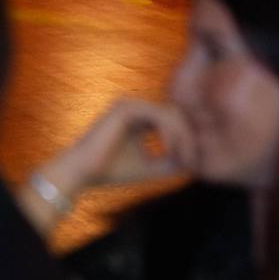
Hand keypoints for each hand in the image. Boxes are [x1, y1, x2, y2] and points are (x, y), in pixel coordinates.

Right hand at [41, 97, 195, 196]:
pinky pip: (159, 115)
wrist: (80, 175)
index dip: (189, 140)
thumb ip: (172, 162)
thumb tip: (198, 164)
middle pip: (177, 115)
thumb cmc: (110, 172)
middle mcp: (137, 108)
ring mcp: (131, 104)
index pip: (176, 122)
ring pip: (171, 114)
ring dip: (182, 137)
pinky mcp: (126, 108)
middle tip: (193, 160)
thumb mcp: (149, 167)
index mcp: (142, 119)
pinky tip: (170, 150)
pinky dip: (169, 133)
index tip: (194, 162)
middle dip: (189, 138)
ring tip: (182, 158)